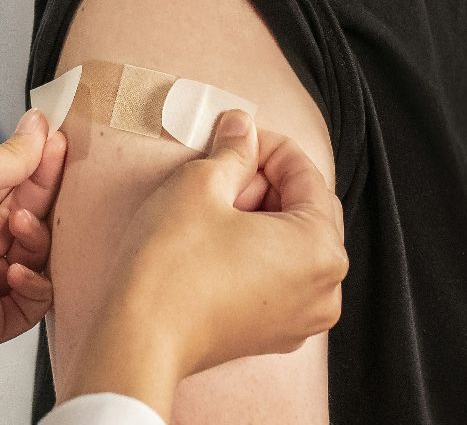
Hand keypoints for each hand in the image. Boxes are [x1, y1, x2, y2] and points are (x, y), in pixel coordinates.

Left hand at [0, 109, 68, 354]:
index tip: (59, 146)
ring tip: (20, 224)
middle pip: (30, 225)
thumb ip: (11, 156)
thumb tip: (39, 128)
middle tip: (58, 179)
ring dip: (37, 240)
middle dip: (44, 202)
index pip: (16, 191)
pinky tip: (16, 268)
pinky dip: (35, 285)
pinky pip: (30, 307)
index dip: (40, 170)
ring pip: (36, 263)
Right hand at [59, 110, 346, 417]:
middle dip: (266, 183)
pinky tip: (216, 241)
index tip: (237, 135)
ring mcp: (302, 319)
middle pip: (306, 211)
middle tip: (221, 171)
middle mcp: (325, 288)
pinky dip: (257, 252)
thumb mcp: (200, 184)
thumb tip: (242, 127)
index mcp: (322, 248)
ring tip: (215, 207)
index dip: (268, 146)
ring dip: (261, 216)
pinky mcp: (273, 335)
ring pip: (292, 245)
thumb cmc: (172, 266)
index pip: (306, 175)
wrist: (140, 338)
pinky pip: (279, 277)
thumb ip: (233, 149)